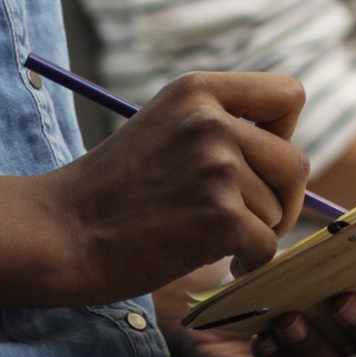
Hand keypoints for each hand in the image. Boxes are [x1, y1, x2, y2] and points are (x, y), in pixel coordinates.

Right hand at [40, 72, 310, 305]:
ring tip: (207, 239)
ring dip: (253, 234)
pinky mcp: (220, 218)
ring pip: (278, 212)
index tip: (258, 165)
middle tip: (246, 221)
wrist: (60, 233)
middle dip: (280, 200)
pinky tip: (216, 261)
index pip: (286, 96)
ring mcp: (217, 169)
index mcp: (197, 92)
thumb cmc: (110, 193)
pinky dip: (247, 264)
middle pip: (295, 162)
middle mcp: (211, 122)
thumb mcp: (161, 129)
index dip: (283, 135)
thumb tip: (285, 160)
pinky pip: (267, 248)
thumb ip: (215, 129)